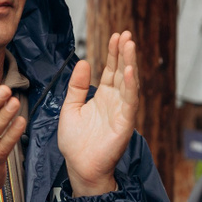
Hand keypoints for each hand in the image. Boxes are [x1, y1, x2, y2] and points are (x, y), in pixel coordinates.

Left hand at [59, 31, 139, 195]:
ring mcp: (122, 111)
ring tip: (129, 45)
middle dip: (124, 53)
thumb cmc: (75, 143)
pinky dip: (131, 86)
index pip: (111, 70)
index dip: (113, 53)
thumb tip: (83, 62)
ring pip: (128, 83)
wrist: (80, 167)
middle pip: (122, 72)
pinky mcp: (125, 123)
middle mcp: (115, 101)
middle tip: (126, 34)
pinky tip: (129, 71)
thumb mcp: (70, 108)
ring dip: (130, 63)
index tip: (115, 36)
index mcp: (103, 97)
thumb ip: (77, 86)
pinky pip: (130, 102)